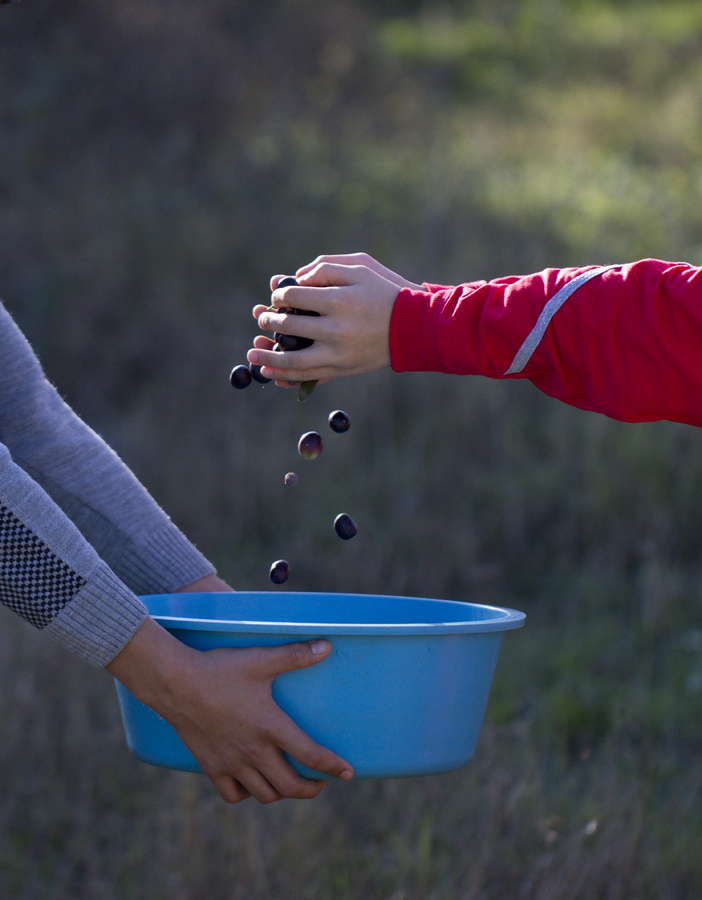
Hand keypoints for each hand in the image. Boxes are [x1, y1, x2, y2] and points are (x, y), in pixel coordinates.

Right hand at [107, 616, 352, 803]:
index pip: (311, 756)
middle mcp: (253, 751)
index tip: (347, 773)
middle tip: (320, 783)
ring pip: (264, 794)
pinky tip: (253, 783)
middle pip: (290, 786)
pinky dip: (248, 794)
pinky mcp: (211, 766)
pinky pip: (233, 794)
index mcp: (270, 727)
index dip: (333, 767)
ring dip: (282, 793)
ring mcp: (231, 763)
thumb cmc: (219, 669)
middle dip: (311, 789)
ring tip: (291, 784)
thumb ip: (295, 655)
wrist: (175, 683)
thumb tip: (327, 646)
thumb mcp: (261, 659)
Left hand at [247, 253, 424, 386]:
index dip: (280, 295)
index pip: (295, 297)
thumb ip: (326, 267)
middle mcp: (336, 330)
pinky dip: (287, 377)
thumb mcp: (361, 268)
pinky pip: (310, 377)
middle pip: (290, 327)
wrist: (415, 328)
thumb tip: (296, 278)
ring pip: (295, 359)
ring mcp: (339, 354)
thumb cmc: (386, 293)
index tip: (277, 295)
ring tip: (251, 353)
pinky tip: (270, 373)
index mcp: (339, 301)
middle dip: (270, 321)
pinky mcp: (344, 370)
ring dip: (269, 357)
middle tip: (261, 318)